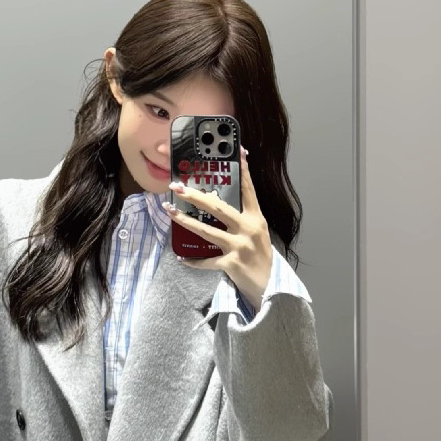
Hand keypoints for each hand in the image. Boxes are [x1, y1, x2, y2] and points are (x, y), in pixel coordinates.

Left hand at [167, 148, 272, 311]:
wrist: (271, 289)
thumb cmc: (261, 260)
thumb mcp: (258, 235)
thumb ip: (244, 220)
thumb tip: (219, 205)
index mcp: (257, 219)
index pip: (248, 190)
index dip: (242, 170)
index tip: (236, 151)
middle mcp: (249, 230)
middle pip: (218, 207)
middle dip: (195, 196)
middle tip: (178, 187)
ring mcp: (240, 247)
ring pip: (206, 231)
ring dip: (185, 220)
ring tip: (169, 211)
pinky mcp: (231, 264)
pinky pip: (205, 261)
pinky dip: (192, 260)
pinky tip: (181, 257)